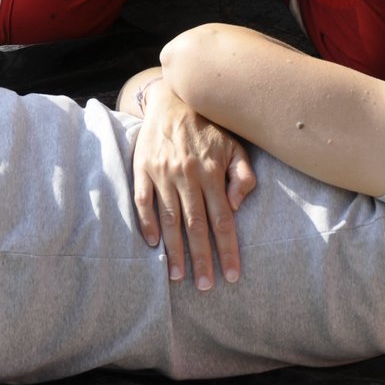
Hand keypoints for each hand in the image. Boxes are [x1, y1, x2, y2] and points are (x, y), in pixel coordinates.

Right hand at [132, 78, 255, 290]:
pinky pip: (143, 202)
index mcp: (210, 172)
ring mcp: (162, 173)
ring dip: (174, 250)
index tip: (232, 276)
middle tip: (204, 287)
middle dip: (201, 259)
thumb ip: (242, 176)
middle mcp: (186, 175)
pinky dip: (147, 224)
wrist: (172, 98)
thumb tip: (235, 207)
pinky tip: (153, 246)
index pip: (223, 220)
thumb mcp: (234, 145)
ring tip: (179, 276)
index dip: (227, 250)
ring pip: (169, 219)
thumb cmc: (209, 127)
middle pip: (196, 226)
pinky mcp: (142, 170)